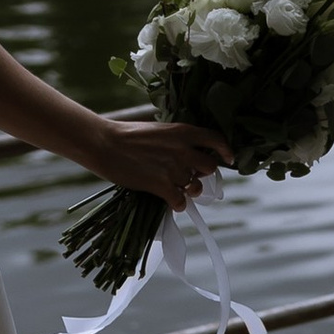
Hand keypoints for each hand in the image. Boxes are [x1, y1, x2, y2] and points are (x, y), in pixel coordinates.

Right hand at [95, 114, 230, 215]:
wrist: (104, 143)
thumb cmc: (127, 135)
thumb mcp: (158, 129)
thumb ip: (177, 140)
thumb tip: (190, 153)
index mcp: (183, 131)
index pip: (216, 140)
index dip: (226, 151)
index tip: (229, 159)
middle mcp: (183, 149)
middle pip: (210, 168)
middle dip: (202, 174)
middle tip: (190, 177)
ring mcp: (173, 169)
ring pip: (195, 187)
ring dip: (188, 191)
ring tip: (175, 188)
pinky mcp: (161, 185)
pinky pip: (180, 202)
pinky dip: (177, 204)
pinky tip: (168, 200)